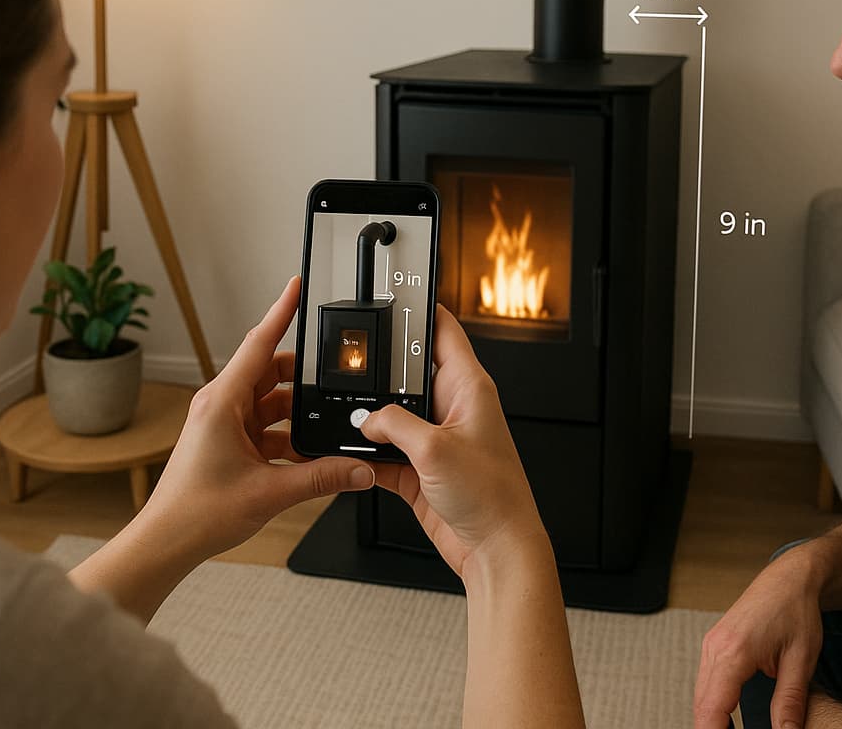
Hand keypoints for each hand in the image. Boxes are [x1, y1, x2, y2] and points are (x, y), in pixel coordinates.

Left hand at [140, 275, 374, 562]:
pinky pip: (265, 426)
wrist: (166, 542)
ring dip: (296, 413)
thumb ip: (322, 478)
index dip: (282, 312)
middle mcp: (220, 406)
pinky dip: (287, 435)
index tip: (297, 287)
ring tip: (323, 427)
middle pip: (270, 371)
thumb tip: (358, 469)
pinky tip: (306, 455)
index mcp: (223, 402)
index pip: (259, 343)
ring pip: (270, 401)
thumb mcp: (271, 492)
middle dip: (303, 376)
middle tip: (335, 378)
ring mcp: (222, 424)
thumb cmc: (196, 512)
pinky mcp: (226, 442)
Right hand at [357, 304, 547, 577]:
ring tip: (346, 415)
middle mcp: (453, 407)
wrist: (495, 550)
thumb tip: (367, 418)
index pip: (442, 330)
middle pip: (408, 371)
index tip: (393, 292)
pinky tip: (349, 454)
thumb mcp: (435, 449)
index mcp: (469, 387)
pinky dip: (366, 453)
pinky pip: (385, 450)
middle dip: (380, 370)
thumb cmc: (492, 498)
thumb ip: (395, 424)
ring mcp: (436, 438)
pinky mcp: (421, 468)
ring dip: (370, 417)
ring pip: (392, 413)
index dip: (419, 308)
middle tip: (351, 364)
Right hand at [694, 550, 824, 728]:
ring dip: (711, 720)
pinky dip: (712, 705)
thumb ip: (790, 701)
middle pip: (701, 707)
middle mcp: (715, 648)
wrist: (789, 578)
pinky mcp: (713, 646)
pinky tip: (727, 720)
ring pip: (700, 697)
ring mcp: (710, 645)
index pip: (712, 709)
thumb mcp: (801, 660)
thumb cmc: (796, 610)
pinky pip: (705, 684)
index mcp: (734, 651)